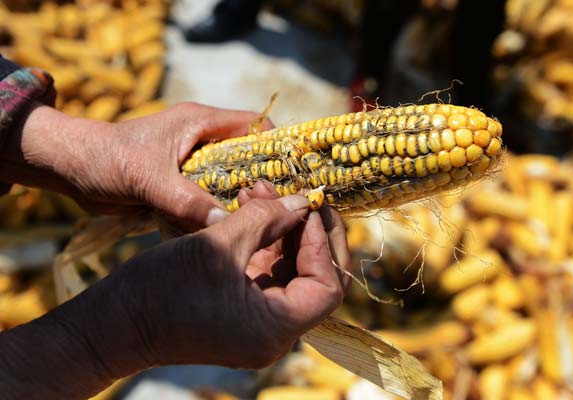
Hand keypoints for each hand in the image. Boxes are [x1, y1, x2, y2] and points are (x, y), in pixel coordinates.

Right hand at [0, 182, 350, 398]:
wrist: (113, 323)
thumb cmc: (160, 289)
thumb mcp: (218, 244)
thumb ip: (266, 218)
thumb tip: (301, 201)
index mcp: (276, 328)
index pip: (328, 286)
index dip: (322, 242)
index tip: (305, 206)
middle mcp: (274, 332)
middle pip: (315, 277)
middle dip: (306, 230)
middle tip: (297, 193)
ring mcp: (258, 321)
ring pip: (290, 270)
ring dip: (282, 228)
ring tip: (260, 189)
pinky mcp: (241, 308)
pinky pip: (266, 271)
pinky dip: (263, 240)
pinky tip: (250, 207)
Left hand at [1, 102, 271, 230]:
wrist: (70, 169)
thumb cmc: (107, 160)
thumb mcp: (148, 179)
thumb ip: (186, 200)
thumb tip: (223, 225)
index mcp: (200, 123)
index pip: (253, 125)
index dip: (276, 146)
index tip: (290, 177)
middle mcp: (201, 141)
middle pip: (246, 158)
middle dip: (258, 183)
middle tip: (274, 211)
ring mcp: (190, 164)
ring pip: (227, 182)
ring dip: (234, 202)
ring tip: (250, 225)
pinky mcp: (179, 184)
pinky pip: (207, 198)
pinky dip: (212, 213)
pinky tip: (218, 232)